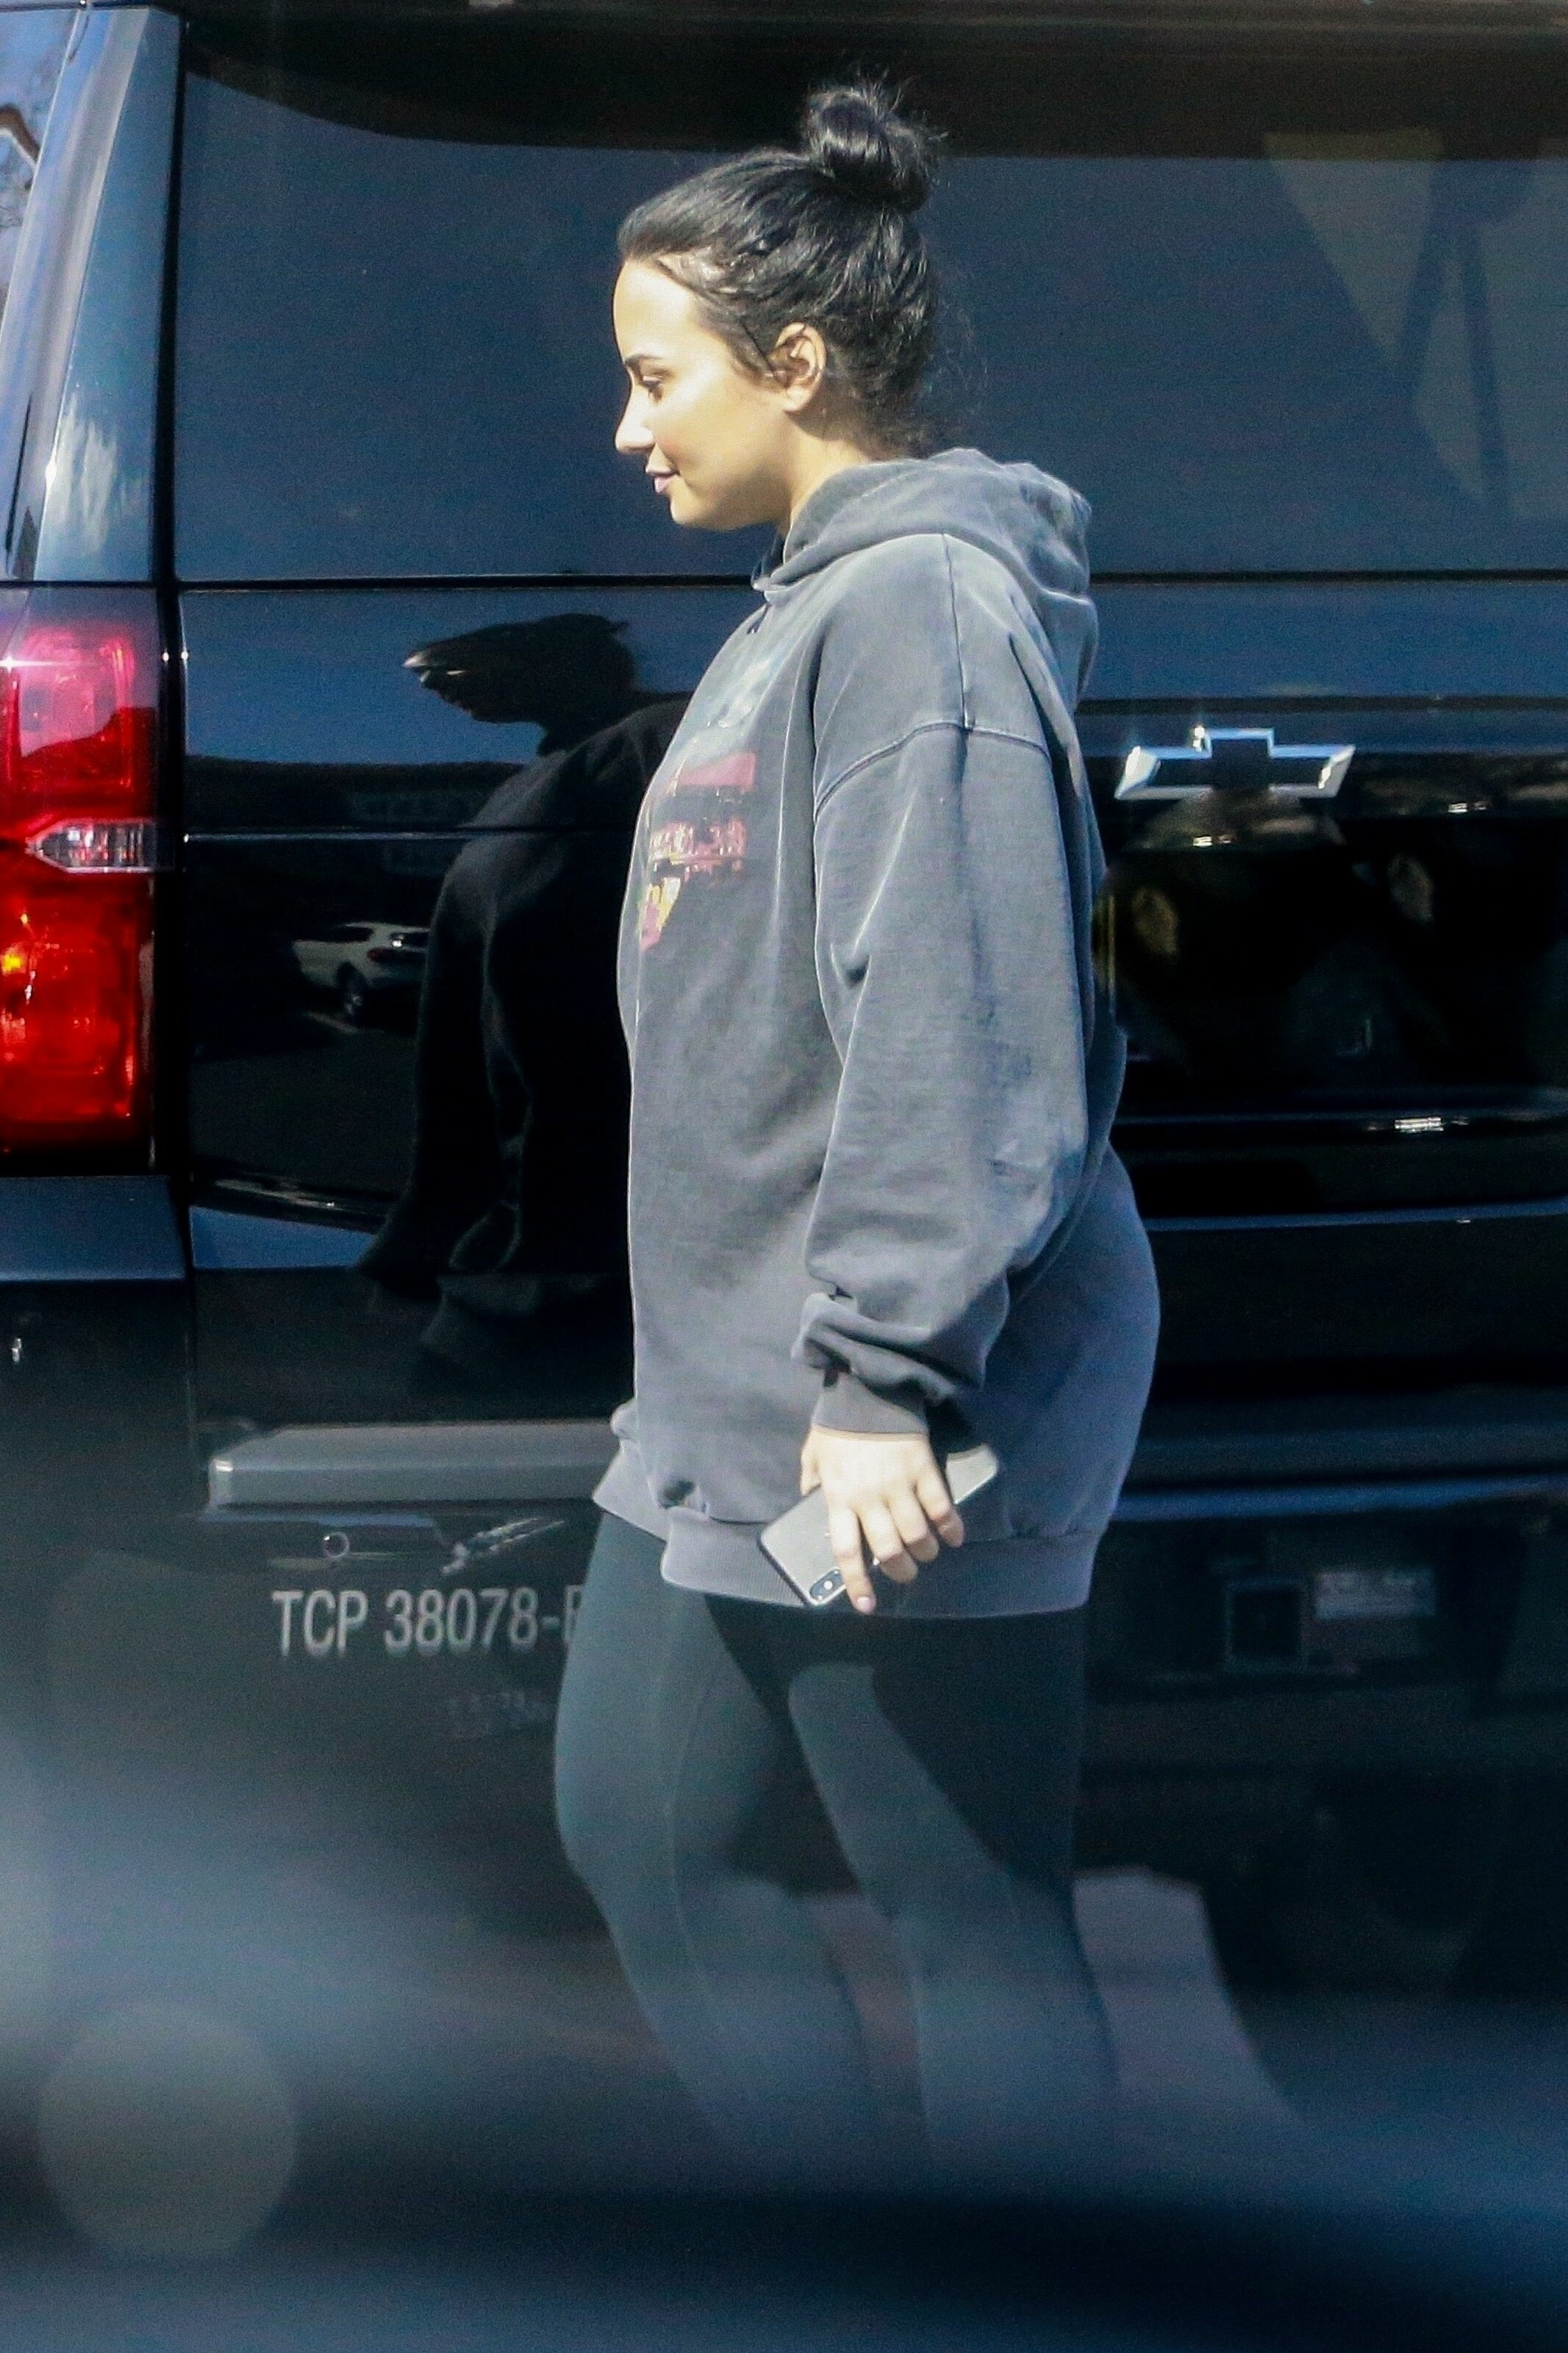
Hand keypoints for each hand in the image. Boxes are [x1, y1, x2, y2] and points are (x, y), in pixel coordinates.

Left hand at [798, 1427, 965, 1614]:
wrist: (869, 1389)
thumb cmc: (837, 1426)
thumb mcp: (813, 1455)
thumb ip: (812, 1482)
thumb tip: (812, 1502)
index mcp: (839, 1498)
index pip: (847, 1551)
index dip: (857, 1582)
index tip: (867, 1605)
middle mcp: (870, 1498)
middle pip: (889, 1550)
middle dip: (900, 1571)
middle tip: (905, 1574)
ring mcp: (899, 1485)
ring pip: (917, 1535)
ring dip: (924, 1553)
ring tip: (926, 1556)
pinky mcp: (924, 1470)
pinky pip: (941, 1507)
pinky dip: (950, 1528)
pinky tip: (954, 1538)